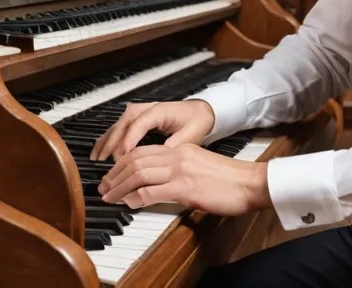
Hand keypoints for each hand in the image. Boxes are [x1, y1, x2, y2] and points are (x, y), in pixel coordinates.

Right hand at [90, 100, 215, 160]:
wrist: (202, 110)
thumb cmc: (196, 121)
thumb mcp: (190, 136)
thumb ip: (173, 147)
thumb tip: (158, 160)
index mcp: (160, 111)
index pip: (139, 124)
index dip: (128, 141)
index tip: (121, 158)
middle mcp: (147, 109)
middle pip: (124, 123)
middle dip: (113, 143)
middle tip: (106, 163)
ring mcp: (141, 112)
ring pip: (118, 124)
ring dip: (106, 141)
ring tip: (96, 159)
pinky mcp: (138, 118)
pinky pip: (119, 127)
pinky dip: (108, 139)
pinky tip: (100, 151)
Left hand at [98, 143, 270, 215]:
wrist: (248, 182)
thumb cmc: (227, 179)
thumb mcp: (198, 167)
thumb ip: (177, 171)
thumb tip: (156, 184)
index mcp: (181, 149)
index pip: (143, 151)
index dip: (122, 163)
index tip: (112, 176)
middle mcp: (178, 155)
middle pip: (136, 159)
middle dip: (115, 174)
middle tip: (103, 187)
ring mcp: (180, 170)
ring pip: (139, 173)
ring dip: (120, 186)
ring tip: (109, 197)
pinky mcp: (185, 188)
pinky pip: (152, 191)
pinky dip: (136, 198)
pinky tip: (129, 203)